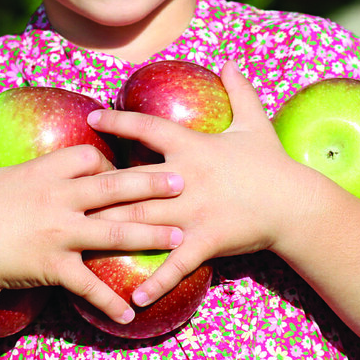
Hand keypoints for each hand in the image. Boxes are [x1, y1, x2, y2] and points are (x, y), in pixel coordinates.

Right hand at [0, 101, 186, 323]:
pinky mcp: (54, 266)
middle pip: (114, 188)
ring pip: (114, 232)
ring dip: (150, 235)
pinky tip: (131, 313)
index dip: (108, 160)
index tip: (124, 167)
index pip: (89, 156)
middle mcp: (58, 200)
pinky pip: (87, 284)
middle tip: (183, 182)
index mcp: (44, 173)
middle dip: (151, 184)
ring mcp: (59, 234)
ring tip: (179, 235)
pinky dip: (109, 300)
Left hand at [86, 62, 311, 306]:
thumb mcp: (254, 122)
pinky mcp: (206, 241)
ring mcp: (193, 213)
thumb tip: (229, 61)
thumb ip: (239, 90)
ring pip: (141, 222)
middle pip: (130, 183)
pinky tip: (133, 298)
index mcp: (192, 147)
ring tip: (78, 242)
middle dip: (97, 189)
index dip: (118, 121)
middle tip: (65, 193)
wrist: (294, 203)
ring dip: (109, 232)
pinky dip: (155, 282)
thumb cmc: (271, 162)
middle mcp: (185, 179)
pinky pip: (175, 264)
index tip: (93, 118)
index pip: (147, 128)